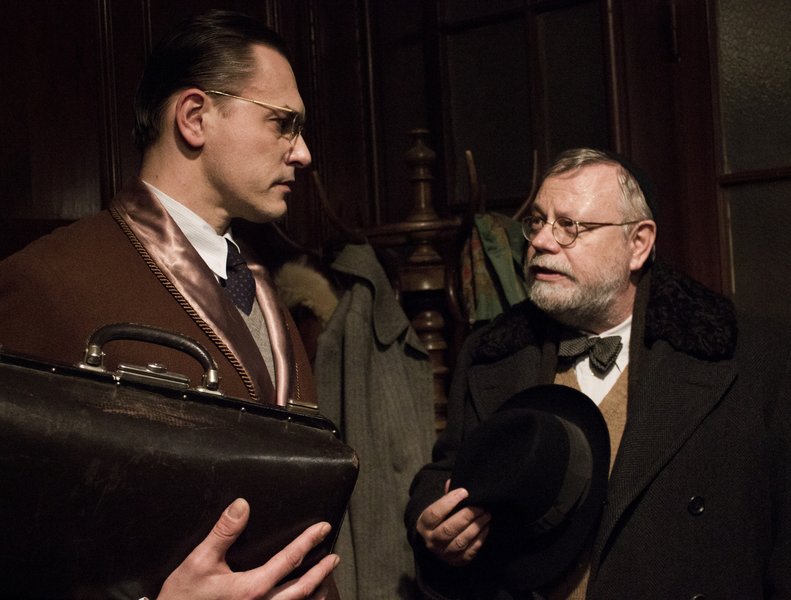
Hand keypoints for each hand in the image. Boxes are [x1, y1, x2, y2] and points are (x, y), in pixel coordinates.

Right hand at [156, 498, 338, 599]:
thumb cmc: (183, 597)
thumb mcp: (198, 561)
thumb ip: (223, 532)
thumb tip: (242, 505)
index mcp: (251, 588)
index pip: (289, 560)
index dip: (308, 542)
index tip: (323, 528)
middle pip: (302, 588)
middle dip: (321, 571)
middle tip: (335, 557)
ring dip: (315, 592)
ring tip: (326, 580)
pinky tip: (302, 599)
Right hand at [416, 481, 490, 566]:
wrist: (436, 542)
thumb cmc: (440, 518)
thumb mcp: (438, 506)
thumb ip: (446, 495)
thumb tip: (452, 481)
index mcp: (424, 525)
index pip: (435, 513)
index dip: (450, 501)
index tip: (464, 492)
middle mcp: (431, 541)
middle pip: (449, 529)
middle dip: (467, 515)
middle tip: (480, 506)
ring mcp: (444, 554)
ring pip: (461, 541)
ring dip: (476, 526)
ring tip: (487, 514)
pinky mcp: (457, 561)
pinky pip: (471, 551)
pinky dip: (480, 538)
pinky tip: (486, 526)